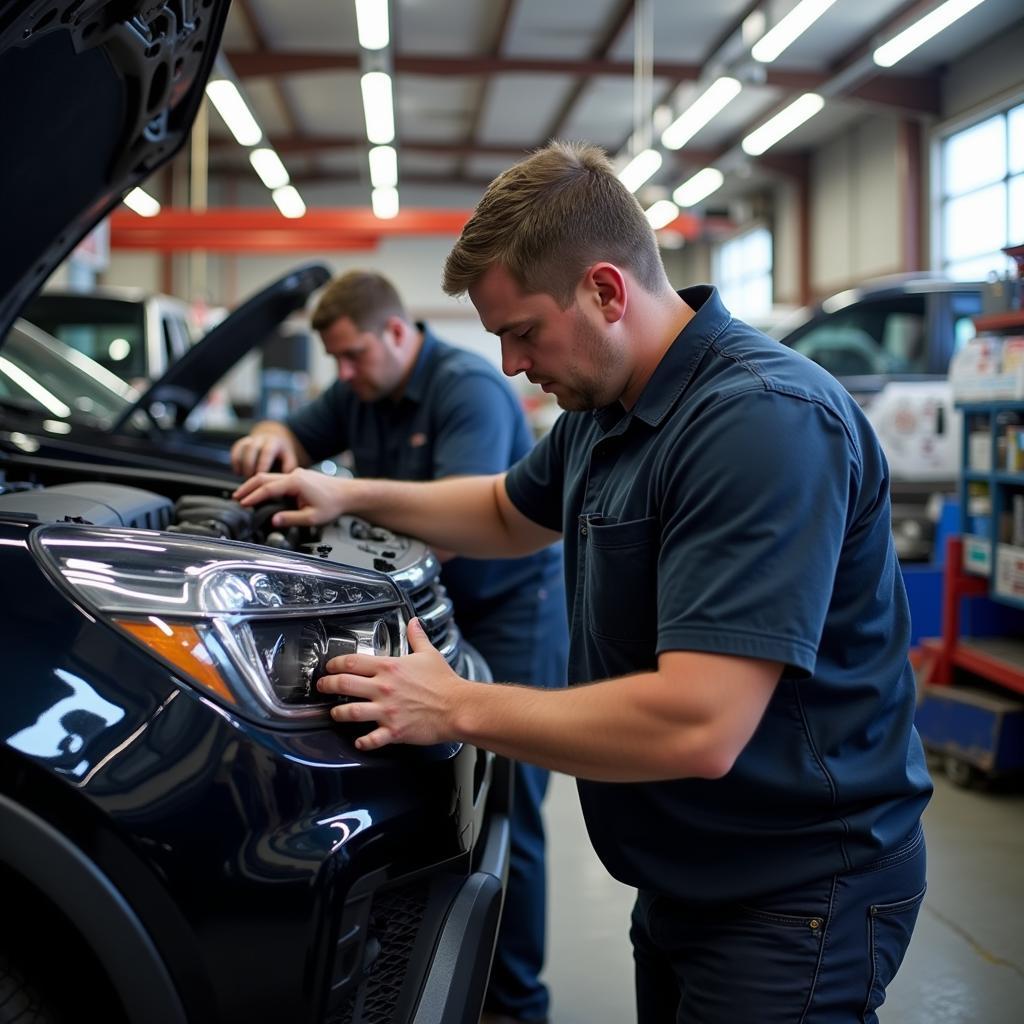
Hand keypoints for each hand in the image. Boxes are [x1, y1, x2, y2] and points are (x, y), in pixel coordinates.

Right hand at [231, 430, 299, 475]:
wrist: (275, 439)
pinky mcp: (241, 443)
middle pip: (251, 448)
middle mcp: (261, 439)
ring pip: (242, 448)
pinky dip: (234, 461)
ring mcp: (250, 440)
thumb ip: (287, 469)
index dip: (262, 464)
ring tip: (245, 477)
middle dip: (249, 465)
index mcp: (274, 442)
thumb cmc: (282, 456)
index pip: (267, 452)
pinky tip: (238, 473)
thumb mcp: (289, 460)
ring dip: (241, 463)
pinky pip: (235, 450)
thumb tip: (283, 479)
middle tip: (251, 479)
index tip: (260, 476)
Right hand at [232, 467, 348, 526]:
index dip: (253, 497)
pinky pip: (277, 478)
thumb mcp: (312, 517)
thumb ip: (291, 519)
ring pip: (270, 476)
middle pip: (264, 477)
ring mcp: (296, 474)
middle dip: (248, 487)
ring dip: (255, 484)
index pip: (268, 488)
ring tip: (243, 494)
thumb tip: (274, 521)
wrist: (348, 494)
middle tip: (236, 497)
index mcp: (295, 482)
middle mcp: (294, 474)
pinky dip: (265, 484)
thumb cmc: (333, 504)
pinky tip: (260, 491)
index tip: (242, 503)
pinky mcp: (299, 476)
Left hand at [318, 618, 469, 749]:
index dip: (335, 663)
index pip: (352, 662)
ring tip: (335, 714)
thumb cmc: (444, 682)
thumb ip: (417, 637)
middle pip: (344, 685)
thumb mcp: (429, 654)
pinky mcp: (394, 730)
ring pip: (350, 712)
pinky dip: (362, 742)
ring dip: (338, 713)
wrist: (458, 707)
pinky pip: (371, 739)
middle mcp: (384, 688)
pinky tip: (359, 740)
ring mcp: (387, 711)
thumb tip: (414, 623)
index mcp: (390, 667)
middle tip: (323, 687)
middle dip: (327, 685)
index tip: (331, 666)